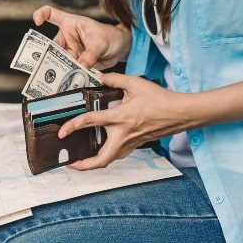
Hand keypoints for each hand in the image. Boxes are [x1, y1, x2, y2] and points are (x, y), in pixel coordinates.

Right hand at [33, 5, 130, 70]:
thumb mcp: (100, 43)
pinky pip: (68, 68)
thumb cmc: (111, 36)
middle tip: (46, 66)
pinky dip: (67, 75)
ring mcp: (70, 50)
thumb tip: (80, 66)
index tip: (36, 21)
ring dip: (59, 69)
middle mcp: (67, 37)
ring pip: (59, 60)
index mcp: (70, 23)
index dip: (41, 14)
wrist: (121, 48)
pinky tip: (66, 82)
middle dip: (48, 56)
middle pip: (51, 46)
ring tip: (59, 78)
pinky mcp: (75, 61)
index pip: (51, 13)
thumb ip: (90, 55)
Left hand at [58, 73, 190, 169]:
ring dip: (94, 163)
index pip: (90, 122)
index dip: (72, 126)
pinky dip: (107, 156)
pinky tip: (102, 150)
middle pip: (100, 160)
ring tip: (82, 161)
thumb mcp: (135, 84)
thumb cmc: (161, 100)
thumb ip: (114, 80)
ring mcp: (131, 143)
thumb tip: (100, 77)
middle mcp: (123, 135)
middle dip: (83, 165)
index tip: (62, 132)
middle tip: (70, 164)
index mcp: (120, 118)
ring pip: (109, 160)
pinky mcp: (136, 144)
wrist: (181, 113)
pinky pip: (118, 155)